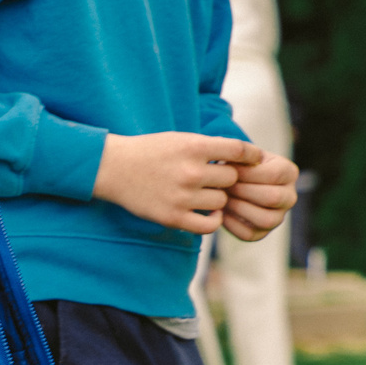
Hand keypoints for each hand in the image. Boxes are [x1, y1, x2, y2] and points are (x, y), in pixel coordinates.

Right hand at [92, 133, 259, 234]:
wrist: (112, 168)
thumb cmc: (149, 151)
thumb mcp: (179, 139)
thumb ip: (209, 147)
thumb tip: (244, 157)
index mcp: (192, 147)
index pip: (239, 151)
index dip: (251, 156)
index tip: (253, 160)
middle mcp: (190, 171)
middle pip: (231, 180)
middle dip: (225, 179)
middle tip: (212, 178)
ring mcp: (182, 196)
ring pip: (221, 202)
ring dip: (216, 199)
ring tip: (200, 193)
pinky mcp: (173, 217)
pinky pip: (209, 225)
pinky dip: (212, 220)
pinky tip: (206, 213)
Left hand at [219, 151, 297, 241]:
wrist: (229, 179)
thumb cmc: (235, 162)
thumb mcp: (239, 153)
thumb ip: (237, 154)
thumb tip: (228, 163)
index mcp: (288, 172)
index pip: (274, 174)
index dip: (247, 172)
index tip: (226, 168)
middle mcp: (289, 196)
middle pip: (273, 198)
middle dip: (243, 191)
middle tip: (222, 184)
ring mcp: (278, 217)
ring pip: (266, 219)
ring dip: (238, 208)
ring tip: (221, 197)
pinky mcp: (262, 233)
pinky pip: (249, 234)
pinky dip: (230, 223)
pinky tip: (219, 210)